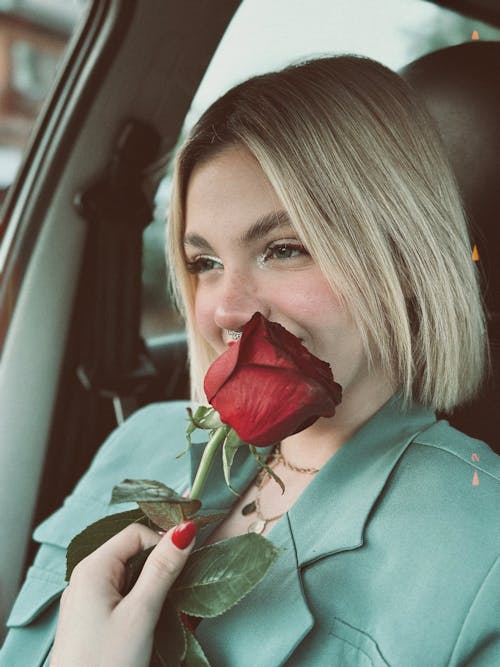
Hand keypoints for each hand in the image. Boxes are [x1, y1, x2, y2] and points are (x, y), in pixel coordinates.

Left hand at [50, 520, 195, 666]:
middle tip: (176, 592)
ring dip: (151, 587)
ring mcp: (85, 599)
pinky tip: (147, 623)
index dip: (162, 544)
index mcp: (92, 568)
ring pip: (128, 576)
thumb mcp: (141, 613)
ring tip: (163, 612)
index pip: (136, 534)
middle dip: (158, 568)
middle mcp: (84, 578)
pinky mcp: (90, 619)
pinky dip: (139, 603)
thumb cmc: (106, 663)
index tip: (183, 565)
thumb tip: (184, 529)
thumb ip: (163, 568)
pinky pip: (120, 596)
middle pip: (132, 553)